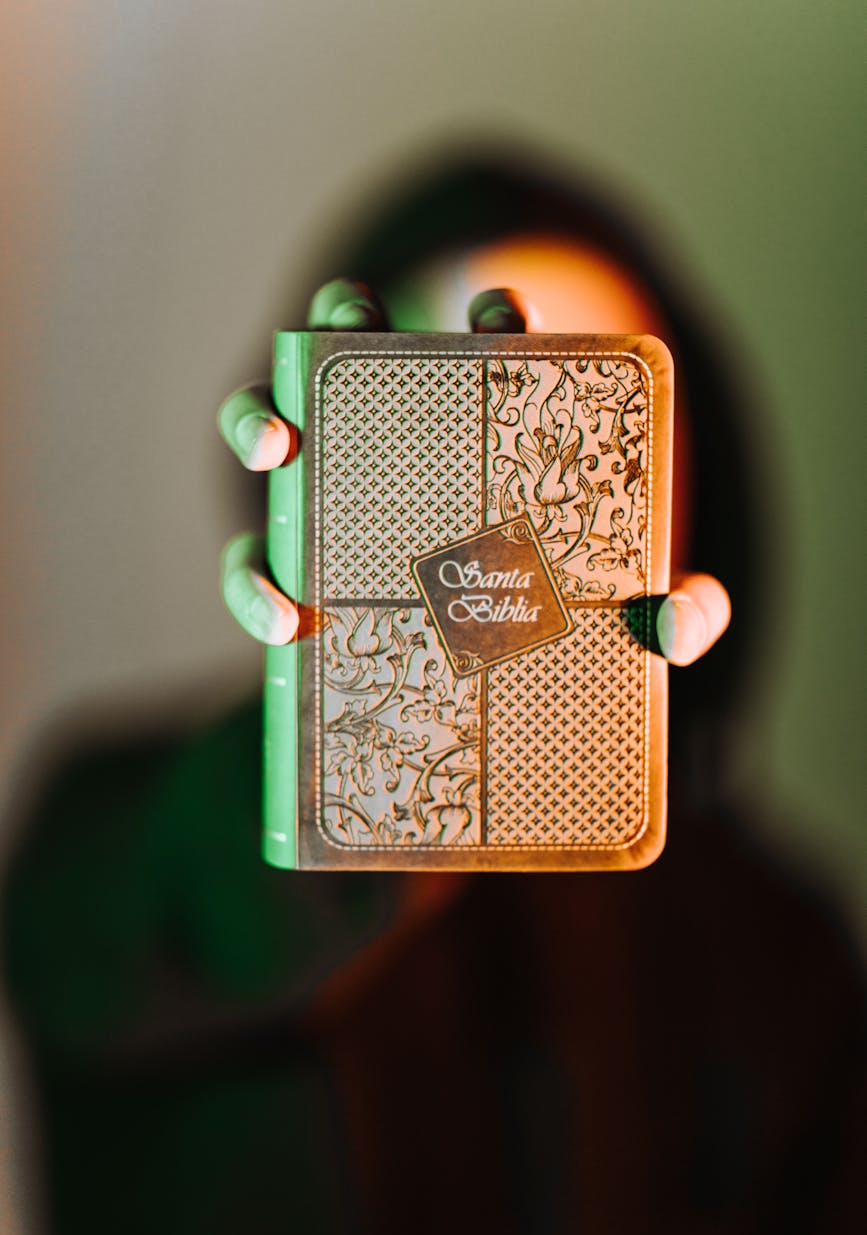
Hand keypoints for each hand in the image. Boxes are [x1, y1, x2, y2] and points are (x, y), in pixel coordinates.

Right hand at [217, 281, 729, 663]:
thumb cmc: (555, 631)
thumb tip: (677, 626)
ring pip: (269, 426)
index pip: (481, 348)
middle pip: (350, 349)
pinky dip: (251, 580)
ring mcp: (330, 502)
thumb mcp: (625, 625)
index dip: (491, 315)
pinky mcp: (293, 571)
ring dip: (256, 417)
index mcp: (474, 433)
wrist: (478, 702)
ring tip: (274, 445)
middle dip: (341, 318)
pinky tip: (282, 617)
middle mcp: (390, 446)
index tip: (506, 316)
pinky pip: (253, 561)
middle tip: (350, 327)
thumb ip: (674, 618)